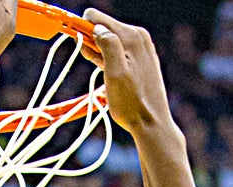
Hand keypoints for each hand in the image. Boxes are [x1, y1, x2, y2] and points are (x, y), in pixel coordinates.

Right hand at [81, 9, 174, 134]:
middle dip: (91, 43)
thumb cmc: (131, 102)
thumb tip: (97, 27)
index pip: (96, 18)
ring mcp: (141, 47)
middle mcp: (139, 36)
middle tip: (97, 66)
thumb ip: (107, 44)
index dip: (82, 31)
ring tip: (105, 73)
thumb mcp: (115, 72)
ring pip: (108, 40)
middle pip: (102, 27)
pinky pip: (117, 50)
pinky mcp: (141, 58)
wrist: (151, 123)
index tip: (81, 49)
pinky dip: (108, 59)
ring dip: (99, 53)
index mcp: (132, 36)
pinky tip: (110, 74)